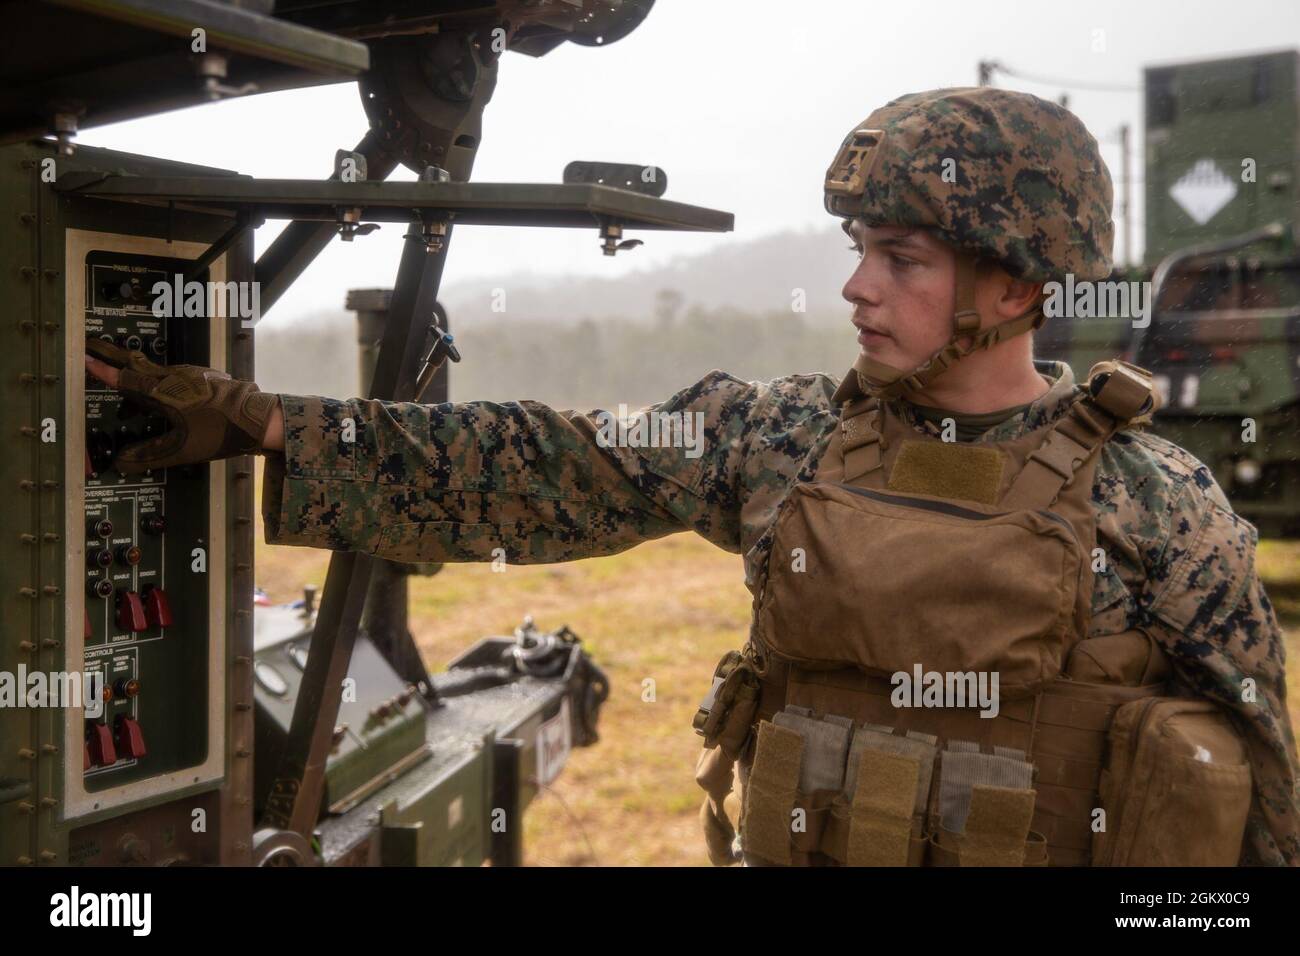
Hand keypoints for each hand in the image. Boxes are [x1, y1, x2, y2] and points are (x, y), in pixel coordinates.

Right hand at [84, 339, 283, 471]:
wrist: (260, 419)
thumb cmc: (222, 431)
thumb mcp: (183, 449)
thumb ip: (150, 455)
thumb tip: (122, 463)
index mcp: (164, 390)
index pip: (124, 378)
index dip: (102, 370)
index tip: (83, 358)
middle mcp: (176, 376)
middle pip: (137, 365)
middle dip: (112, 359)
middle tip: (92, 349)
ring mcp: (192, 375)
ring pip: (156, 376)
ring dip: (138, 385)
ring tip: (129, 409)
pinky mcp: (205, 379)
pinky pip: (173, 380)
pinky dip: (159, 390)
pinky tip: (164, 408)